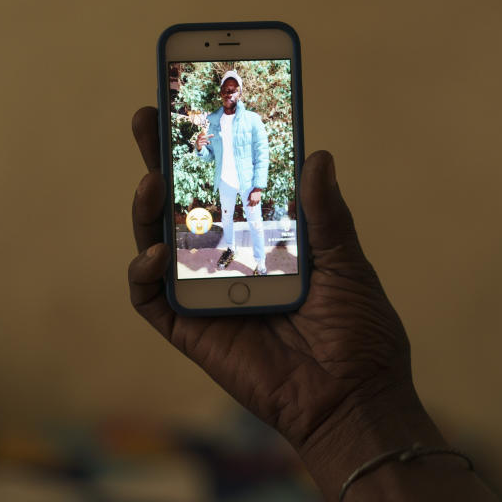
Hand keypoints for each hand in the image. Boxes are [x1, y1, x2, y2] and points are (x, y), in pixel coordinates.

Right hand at [130, 106, 419, 474]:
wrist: (352, 399)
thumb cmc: (358, 333)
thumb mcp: (347, 263)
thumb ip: (326, 214)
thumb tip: (317, 153)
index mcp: (266, 238)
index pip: (230, 184)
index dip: (211, 147)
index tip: (199, 103)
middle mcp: (230, 259)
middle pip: (185, 202)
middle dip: (163, 158)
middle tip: (149, 116)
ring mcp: (205, 292)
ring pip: (157, 241)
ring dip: (147, 207)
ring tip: (152, 178)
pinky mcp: (189, 329)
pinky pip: (150, 297)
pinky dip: (143, 272)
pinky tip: (157, 252)